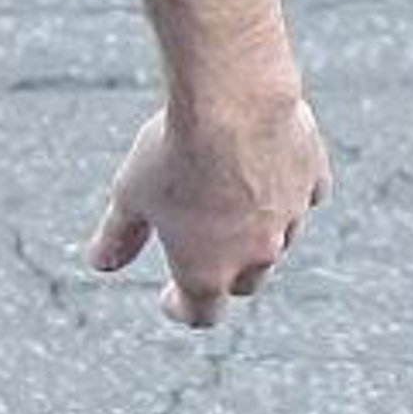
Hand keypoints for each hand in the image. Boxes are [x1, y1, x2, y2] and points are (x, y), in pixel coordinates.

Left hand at [83, 93, 331, 326]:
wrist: (232, 100)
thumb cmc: (173, 150)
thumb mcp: (130, 194)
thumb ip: (119, 235)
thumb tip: (99, 263)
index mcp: (206, 270)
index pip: (201, 313)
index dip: (183, 308)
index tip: (170, 299)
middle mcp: (255, 255)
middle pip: (243, 281)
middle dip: (222, 271)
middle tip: (200, 247)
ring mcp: (290, 220)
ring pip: (276, 238)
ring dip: (255, 227)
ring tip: (225, 192)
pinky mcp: (312, 180)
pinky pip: (303, 193)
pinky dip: (286, 186)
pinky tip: (267, 163)